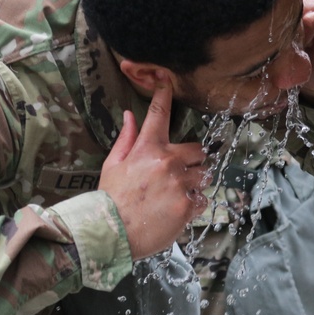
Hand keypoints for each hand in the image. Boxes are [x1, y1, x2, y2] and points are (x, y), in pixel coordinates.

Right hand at [100, 76, 208, 258]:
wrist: (111, 233)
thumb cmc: (110, 198)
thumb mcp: (113, 165)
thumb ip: (126, 139)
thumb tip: (130, 116)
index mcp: (147, 148)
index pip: (159, 113)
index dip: (164, 93)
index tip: (167, 81)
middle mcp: (167, 161)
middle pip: (198, 150)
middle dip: (191, 160)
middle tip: (177, 173)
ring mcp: (180, 183)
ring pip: (203, 175)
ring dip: (193, 183)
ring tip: (175, 195)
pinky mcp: (188, 205)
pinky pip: (202, 199)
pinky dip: (193, 204)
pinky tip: (176, 210)